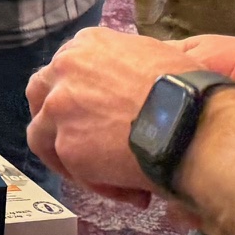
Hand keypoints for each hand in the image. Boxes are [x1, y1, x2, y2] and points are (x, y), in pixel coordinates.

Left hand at [26, 26, 200, 196]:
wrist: (192, 122)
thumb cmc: (187, 90)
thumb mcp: (153, 55)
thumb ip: (125, 65)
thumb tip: (130, 85)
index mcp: (87, 44)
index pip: (66, 71)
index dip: (78, 96)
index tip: (99, 116)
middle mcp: (64, 69)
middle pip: (41, 95)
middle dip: (57, 121)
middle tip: (84, 144)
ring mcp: (60, 107)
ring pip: (43, 136)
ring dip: (69, 157)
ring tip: (106, 175)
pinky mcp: (66, 146)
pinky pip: (71, 171)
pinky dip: (98, 183)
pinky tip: (131, 190)